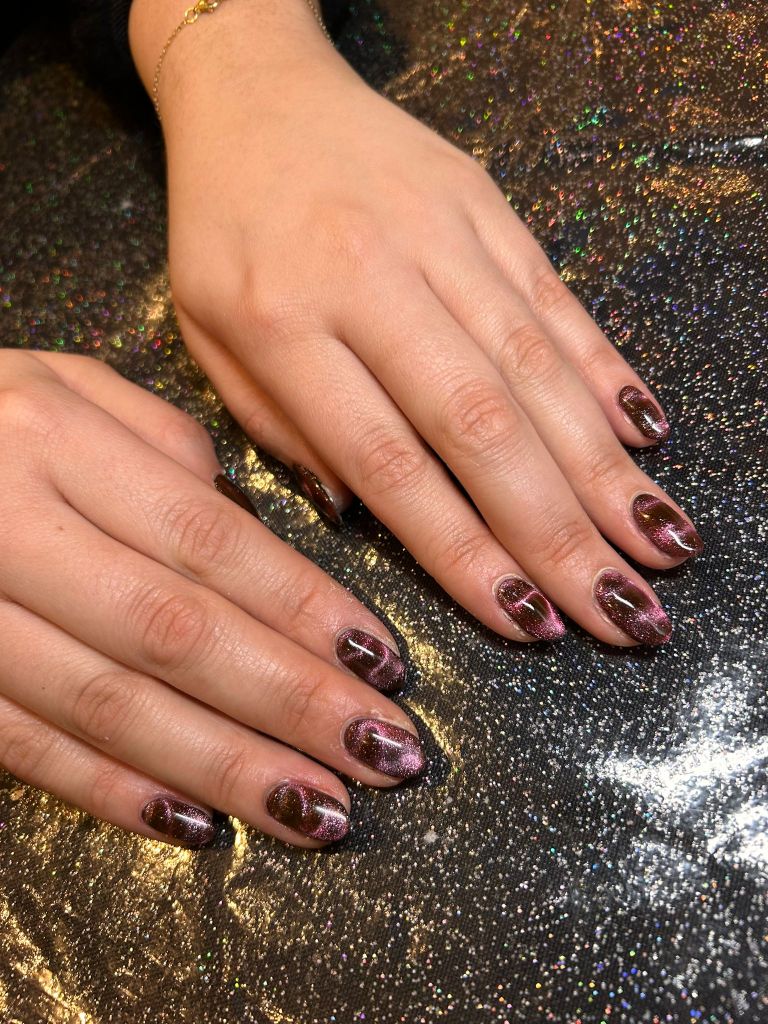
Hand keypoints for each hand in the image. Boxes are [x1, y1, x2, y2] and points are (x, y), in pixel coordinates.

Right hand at [0, 351, 423, 847]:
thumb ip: (165, 449)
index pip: (210, 540)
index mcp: (56, 438)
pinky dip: (109, 791)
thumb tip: (256, 534)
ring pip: (106, 704)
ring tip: (317, 811)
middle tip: (384, 753)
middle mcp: (8, 524)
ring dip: (221, 766)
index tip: (385, 664)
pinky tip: (194, 824)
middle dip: (290, 703)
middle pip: (174, 632)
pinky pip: (22, 744)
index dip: (305, 610)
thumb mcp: (66, 388)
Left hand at [133, 0, 701, 646]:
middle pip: (480, 422)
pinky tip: (644, 437)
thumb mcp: (208, 339)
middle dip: (558, 529)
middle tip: (620, 610)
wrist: (257, 91)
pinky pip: (556, 299)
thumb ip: (280, 431)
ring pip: (534, 365)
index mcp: (281, 322)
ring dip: (603, 466)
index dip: (463, 548)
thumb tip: (367, 515)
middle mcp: (369, 275)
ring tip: (656, 544)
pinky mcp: (487, 206)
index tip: (521, 618)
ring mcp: (440, 232)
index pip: (388, 460)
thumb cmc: (223, 232)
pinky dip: (605, 372)